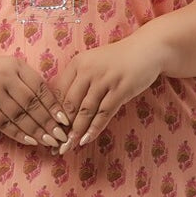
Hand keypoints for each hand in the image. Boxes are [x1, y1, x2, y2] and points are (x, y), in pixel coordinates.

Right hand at [0, 54, 71, 148]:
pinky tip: (30, 141)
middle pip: (32, 103)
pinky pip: (4, 124)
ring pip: (19, 115)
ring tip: (49, 142)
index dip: (54, 106)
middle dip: (48, 122)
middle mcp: (3, 76)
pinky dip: (19, 134)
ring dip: (36, 131)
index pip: (40, 87)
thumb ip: (26, 83)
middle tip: (60, 136)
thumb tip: (53, 108)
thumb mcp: (6, 70)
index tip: (65, 120)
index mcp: (15, 65)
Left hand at [45, 37, 164, 152]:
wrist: (149, 49)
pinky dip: (94, 128)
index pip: (58, 92)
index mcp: (77, 63)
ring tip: (68, 147)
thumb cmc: (117, 61)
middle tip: (54, 145)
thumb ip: (78, 82)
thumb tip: (62, 112)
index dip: (52, 114)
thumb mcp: (93, 64)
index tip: (47, 131)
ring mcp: (105, 79)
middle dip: (61, 127)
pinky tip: (86, 140)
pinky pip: (104, 113)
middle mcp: (88, 70)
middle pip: (69, 104)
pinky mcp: (121, 89)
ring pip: (85, 111)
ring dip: (76, 132)